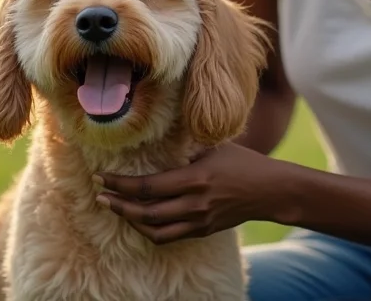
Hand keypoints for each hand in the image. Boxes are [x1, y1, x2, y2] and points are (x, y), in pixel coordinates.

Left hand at [93, 143, 285, 244]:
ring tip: (116, 208)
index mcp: (195, 179)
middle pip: (145, 212)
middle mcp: (194, 204)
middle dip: (118, 204)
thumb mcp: (214, 147)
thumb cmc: (243, 162)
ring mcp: (198, 221)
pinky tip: (140, 219)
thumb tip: (160, 134)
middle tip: (100, 195)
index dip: (121, 184)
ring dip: (130, 220)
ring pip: (153, 230)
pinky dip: (149, 230)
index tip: (103, 178)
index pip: (148, 187)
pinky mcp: (203, 231)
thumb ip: (187, 146)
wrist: (269, 191)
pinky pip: (168, 237)